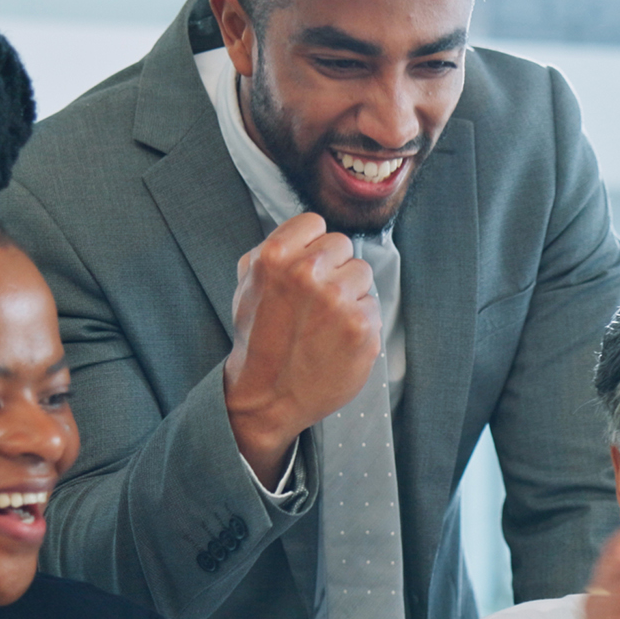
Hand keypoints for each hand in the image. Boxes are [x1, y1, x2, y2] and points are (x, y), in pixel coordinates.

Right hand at [222, 212, 379, 484]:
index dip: (312, 246)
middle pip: (342, 244)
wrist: (268, 395)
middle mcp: (307, 273)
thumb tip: (304, 232)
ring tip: (326, 321)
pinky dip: (360, 322)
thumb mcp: (247, 285)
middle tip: (316, 301)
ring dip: (350, 293)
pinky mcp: (361, 326)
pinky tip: (338, 340)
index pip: (315, 222)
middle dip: (332, 269)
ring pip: (362, 273)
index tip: (307, 268)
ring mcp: (337, 300)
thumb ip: (273, 251)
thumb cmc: (258, 340)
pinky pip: (372, 306)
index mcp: (274, 256)